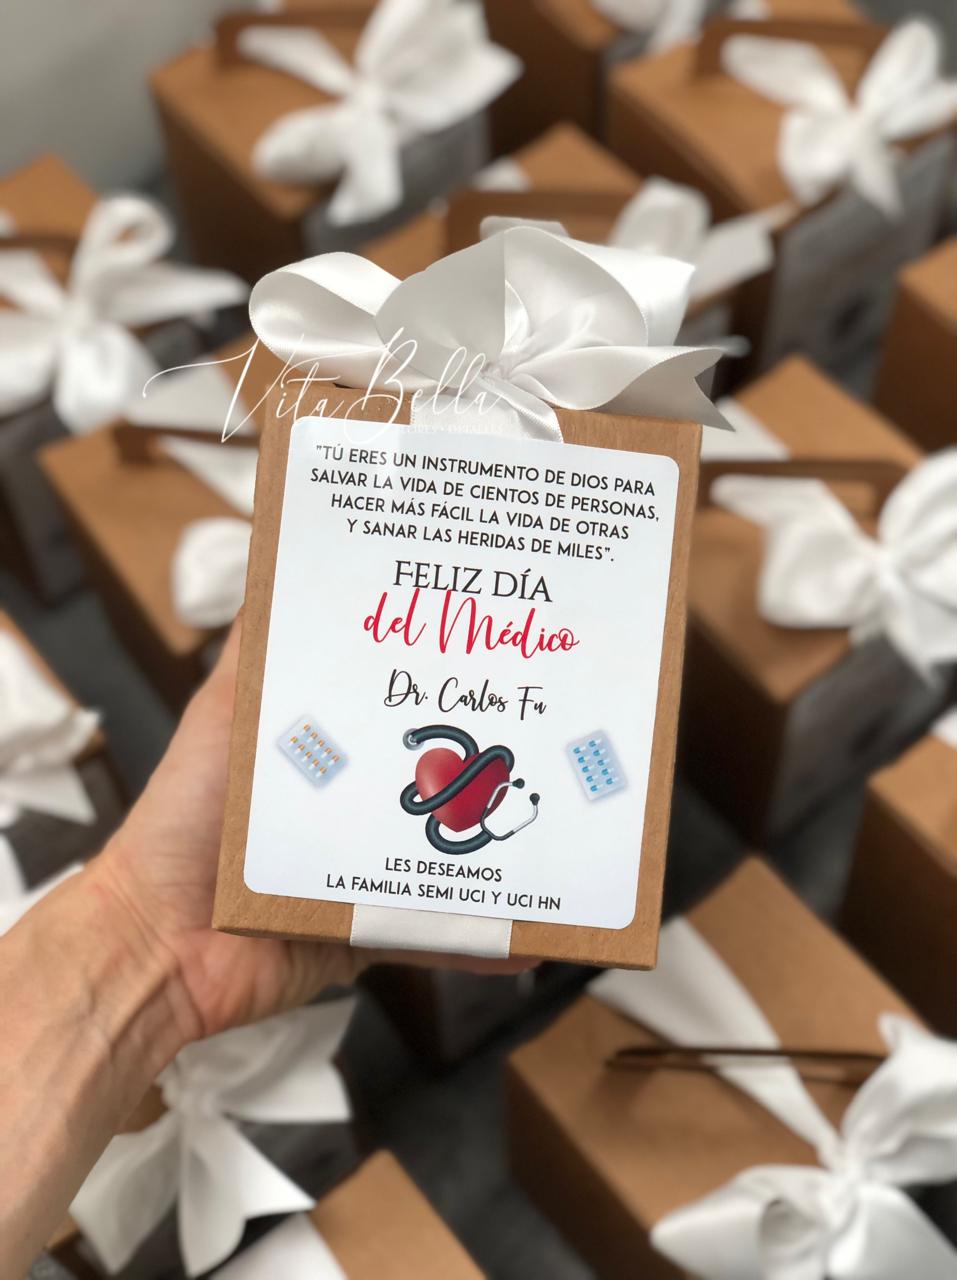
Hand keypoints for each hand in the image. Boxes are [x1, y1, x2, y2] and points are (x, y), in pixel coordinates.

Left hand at [93, 617, 527, 1046]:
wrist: (156, 941)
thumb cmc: (181, 818)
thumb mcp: (223, 713)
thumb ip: (255, 647)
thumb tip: (277, 558)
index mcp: (326, 750)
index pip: (394, 704)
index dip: (440, 679)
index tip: (493, 645)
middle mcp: (351, 804)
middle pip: (433, 776)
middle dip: (488, 761)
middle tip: (551, 731)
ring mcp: (363, 868)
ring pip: (446, 849)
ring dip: (498, 845)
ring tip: (558, 826)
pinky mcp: (368, 929)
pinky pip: (434, 929)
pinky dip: (485, 938)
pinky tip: (534, 933)